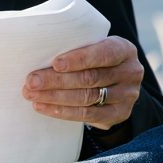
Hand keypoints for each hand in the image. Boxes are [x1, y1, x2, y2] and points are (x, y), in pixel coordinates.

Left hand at [22, 36, 143, 130]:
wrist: (116, 85)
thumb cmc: (97, 60)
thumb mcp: (95, 48)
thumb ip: (77, 47)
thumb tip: (40, 51)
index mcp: (124, 50)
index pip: (102, 54)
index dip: (78, 59)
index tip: (55, 63)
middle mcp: (130, 72)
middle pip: (90, 78)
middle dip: (57, 80)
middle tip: (32, 81)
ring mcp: (127, 95)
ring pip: (86, 97)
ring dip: (55, 97)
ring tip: (32, 94)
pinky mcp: (119, 114)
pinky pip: (88, 115)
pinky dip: (62, 112)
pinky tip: (44, 107)